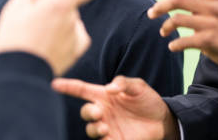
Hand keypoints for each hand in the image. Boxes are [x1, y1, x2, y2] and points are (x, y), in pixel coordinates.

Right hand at [0, 0, 122, 75]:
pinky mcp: (78, 49)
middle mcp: (74, 18)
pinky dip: (63, 39)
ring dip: (55, 27)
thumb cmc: (14, 39)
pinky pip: (73, 35)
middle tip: (29, 27)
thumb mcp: (14, 9)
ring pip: (68, 21)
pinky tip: (47, 48)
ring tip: (35, 41)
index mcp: (61, 3)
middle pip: (65, 6)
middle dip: (52, 11)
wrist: (19, 76)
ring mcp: (78, 34)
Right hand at [52, 76, 179, 139]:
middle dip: (88, 112)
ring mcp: (107, 127)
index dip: (68, 87)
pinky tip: (109, 137)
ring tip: (105, 127)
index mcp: (105, 96)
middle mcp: (103, 112)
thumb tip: (109, 88)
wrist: (162, 119)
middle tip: (99, 112)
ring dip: (94, 128)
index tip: (54, 83)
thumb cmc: (148, 100)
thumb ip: (124, 83)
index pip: (82, 90)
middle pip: (86, 112)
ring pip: (91, 129)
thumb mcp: (139, 87)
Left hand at [148, 0, 217, 71]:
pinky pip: (183, 41)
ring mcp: (212, 24)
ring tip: (164, 32)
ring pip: (177, 20)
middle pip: (178, 0)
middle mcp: (214, 7)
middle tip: (151, 13)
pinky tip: (172, 46)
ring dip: (165, 27)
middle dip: (160, 7)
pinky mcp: (209, 41)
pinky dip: (174, 44)